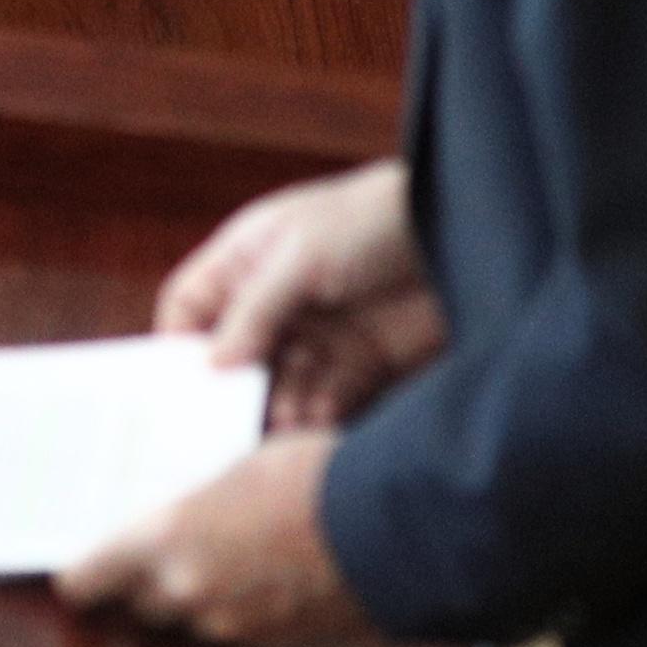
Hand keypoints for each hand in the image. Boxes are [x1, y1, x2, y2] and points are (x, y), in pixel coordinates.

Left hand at [55, 430, 374, 646]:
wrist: (398, 529)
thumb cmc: (316, 476)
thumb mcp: (240, 465)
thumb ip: (199, 499)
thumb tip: (187, 504)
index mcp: (166, 541)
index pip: (88, 578)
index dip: (80, 575)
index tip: (75, 569)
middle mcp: (189, 595)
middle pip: (141, 603)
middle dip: (145, 583)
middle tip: (157, 554)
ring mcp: (236, 629)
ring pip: (194, 621)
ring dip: (199, 599)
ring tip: (227, 559)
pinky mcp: (281, 646)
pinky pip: (242, 634)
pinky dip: (245, 614)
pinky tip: (270, 581)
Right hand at [155, 157, 443, 428]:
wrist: (466, 230)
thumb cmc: (371, 220)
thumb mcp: (300, 257)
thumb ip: (253, 311)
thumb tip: (211, 366)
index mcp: (247, 261)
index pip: (191, 308)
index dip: (180, 347)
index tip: (179, 390)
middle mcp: (277, 301)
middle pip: (235, 359)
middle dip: (233, 392)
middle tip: (232, 426)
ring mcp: (320, 333)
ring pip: (280, 385)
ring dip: (279, 406)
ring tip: (285, 422)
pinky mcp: (362, 362)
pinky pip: (327, 398)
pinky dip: (318, 413)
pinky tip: (318, 420)